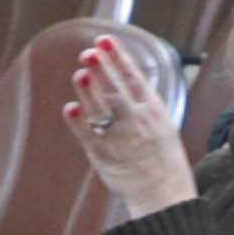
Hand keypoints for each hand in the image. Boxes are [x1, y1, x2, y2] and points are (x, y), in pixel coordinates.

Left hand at [67, 36, 195, 216]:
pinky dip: (78, 122)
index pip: (134, 78)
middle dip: (103, 70)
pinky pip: (89, 137)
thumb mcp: (163, 123)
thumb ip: (143, 101)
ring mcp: (120, 140)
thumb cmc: (162, 156)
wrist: (163, 194)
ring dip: (89, 92)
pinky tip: (70, 108)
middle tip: (89, 52)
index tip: (106, 40)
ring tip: (80, 74)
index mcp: (154, 111)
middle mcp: (137, 123)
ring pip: (102, 111)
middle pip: (117, 91)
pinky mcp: (104, 156)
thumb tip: (123, 72)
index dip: (119, 57)